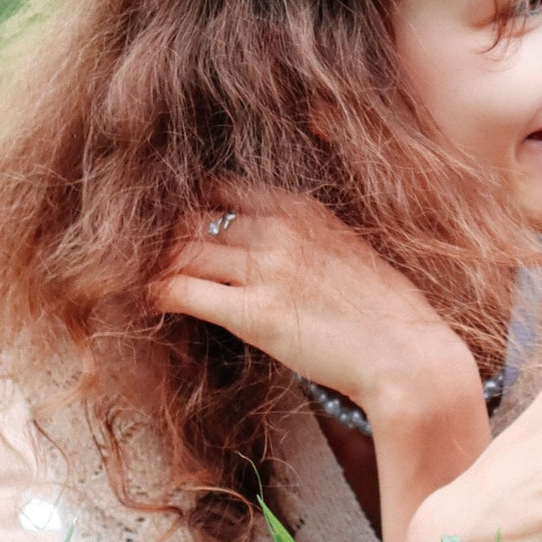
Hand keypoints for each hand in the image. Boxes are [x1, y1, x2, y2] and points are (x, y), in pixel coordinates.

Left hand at [150, 180, 478, 427]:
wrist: (408, 356)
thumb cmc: (381, 312)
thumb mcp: (342, 250)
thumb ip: (300, 236)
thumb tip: (257, 243)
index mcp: (301, 207)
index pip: (218, 184)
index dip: (183, 201)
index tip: (164, 221)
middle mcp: (280, 228)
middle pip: (191, 214)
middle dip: (157, 232)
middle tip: (133, 251)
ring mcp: (268, 269)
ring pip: (181, 250)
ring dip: (152, 263)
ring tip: (135, 275)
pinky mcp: (256, 314)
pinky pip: (185, 291)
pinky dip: (159, 293)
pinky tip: (149, 300)